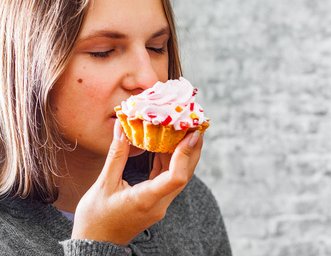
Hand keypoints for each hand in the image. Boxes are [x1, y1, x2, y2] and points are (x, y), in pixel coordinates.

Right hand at [71, 120, 202, 245]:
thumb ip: (116, 156)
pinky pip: (168, 180)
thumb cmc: (95, 218)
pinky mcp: (156, 202)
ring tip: (184, 131)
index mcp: (146, 199)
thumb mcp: (103, 185)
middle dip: (192, 150)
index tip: (190, 135)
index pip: (176, 177)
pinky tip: (167, 146)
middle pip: (185, 175)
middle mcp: (159, 204)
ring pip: (179, 177)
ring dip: (183, 155)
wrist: (96, 243)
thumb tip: (121, 128)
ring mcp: (159, 204)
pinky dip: (170, 162)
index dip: (185, 154)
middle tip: (195, 126)